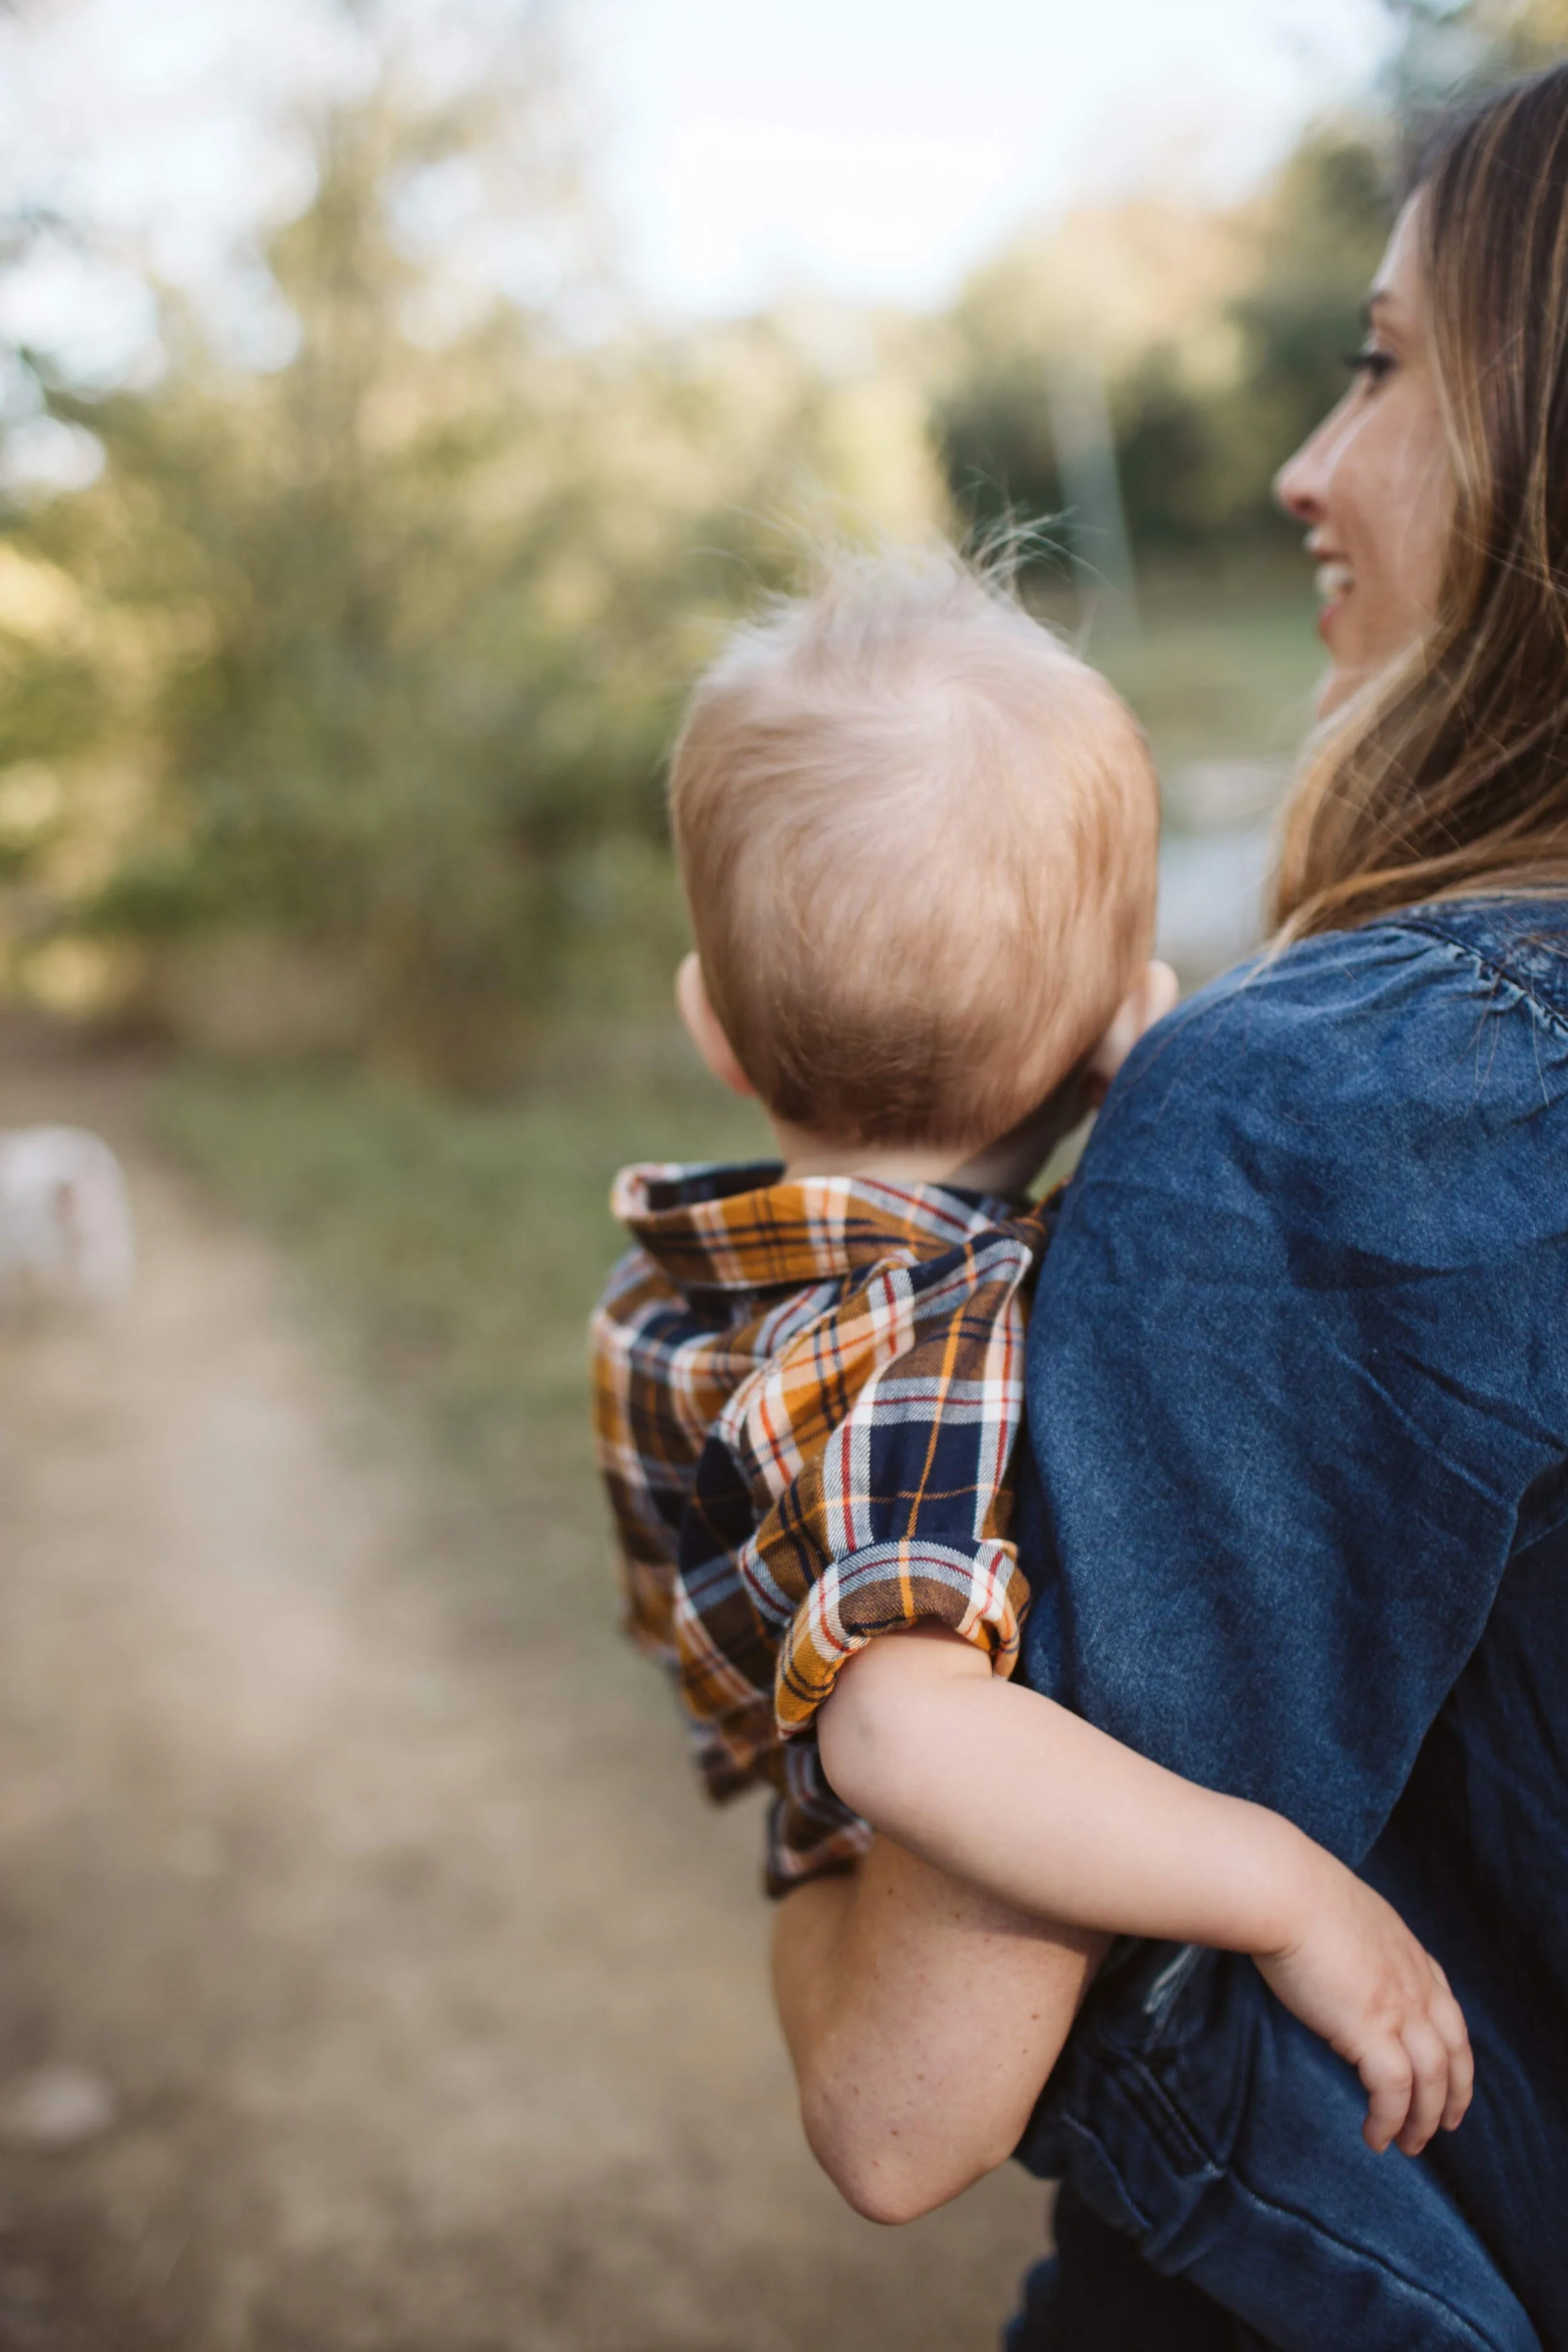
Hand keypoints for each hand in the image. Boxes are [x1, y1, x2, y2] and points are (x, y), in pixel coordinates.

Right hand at [1253, 1851, 1473, 2156]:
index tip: (1450, 2074)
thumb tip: (1335, 1964)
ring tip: (1408, 2145)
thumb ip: (1355, 1945)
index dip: (1454, 2049)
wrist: (1283, 1889)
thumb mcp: (1345, 1915)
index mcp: (1410, 1955)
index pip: (1449, 2011)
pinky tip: (1375, 2135)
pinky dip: (1389, 2119)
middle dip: (1453, 2095)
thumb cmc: (1294, 1893)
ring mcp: (1398, 2007)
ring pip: (1433, 2080)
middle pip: (1454, 2052)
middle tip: (1443, 2125)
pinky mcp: (1370, 2029)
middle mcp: (1415, 1984)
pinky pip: (1393, 2091)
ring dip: (1423, 2119)